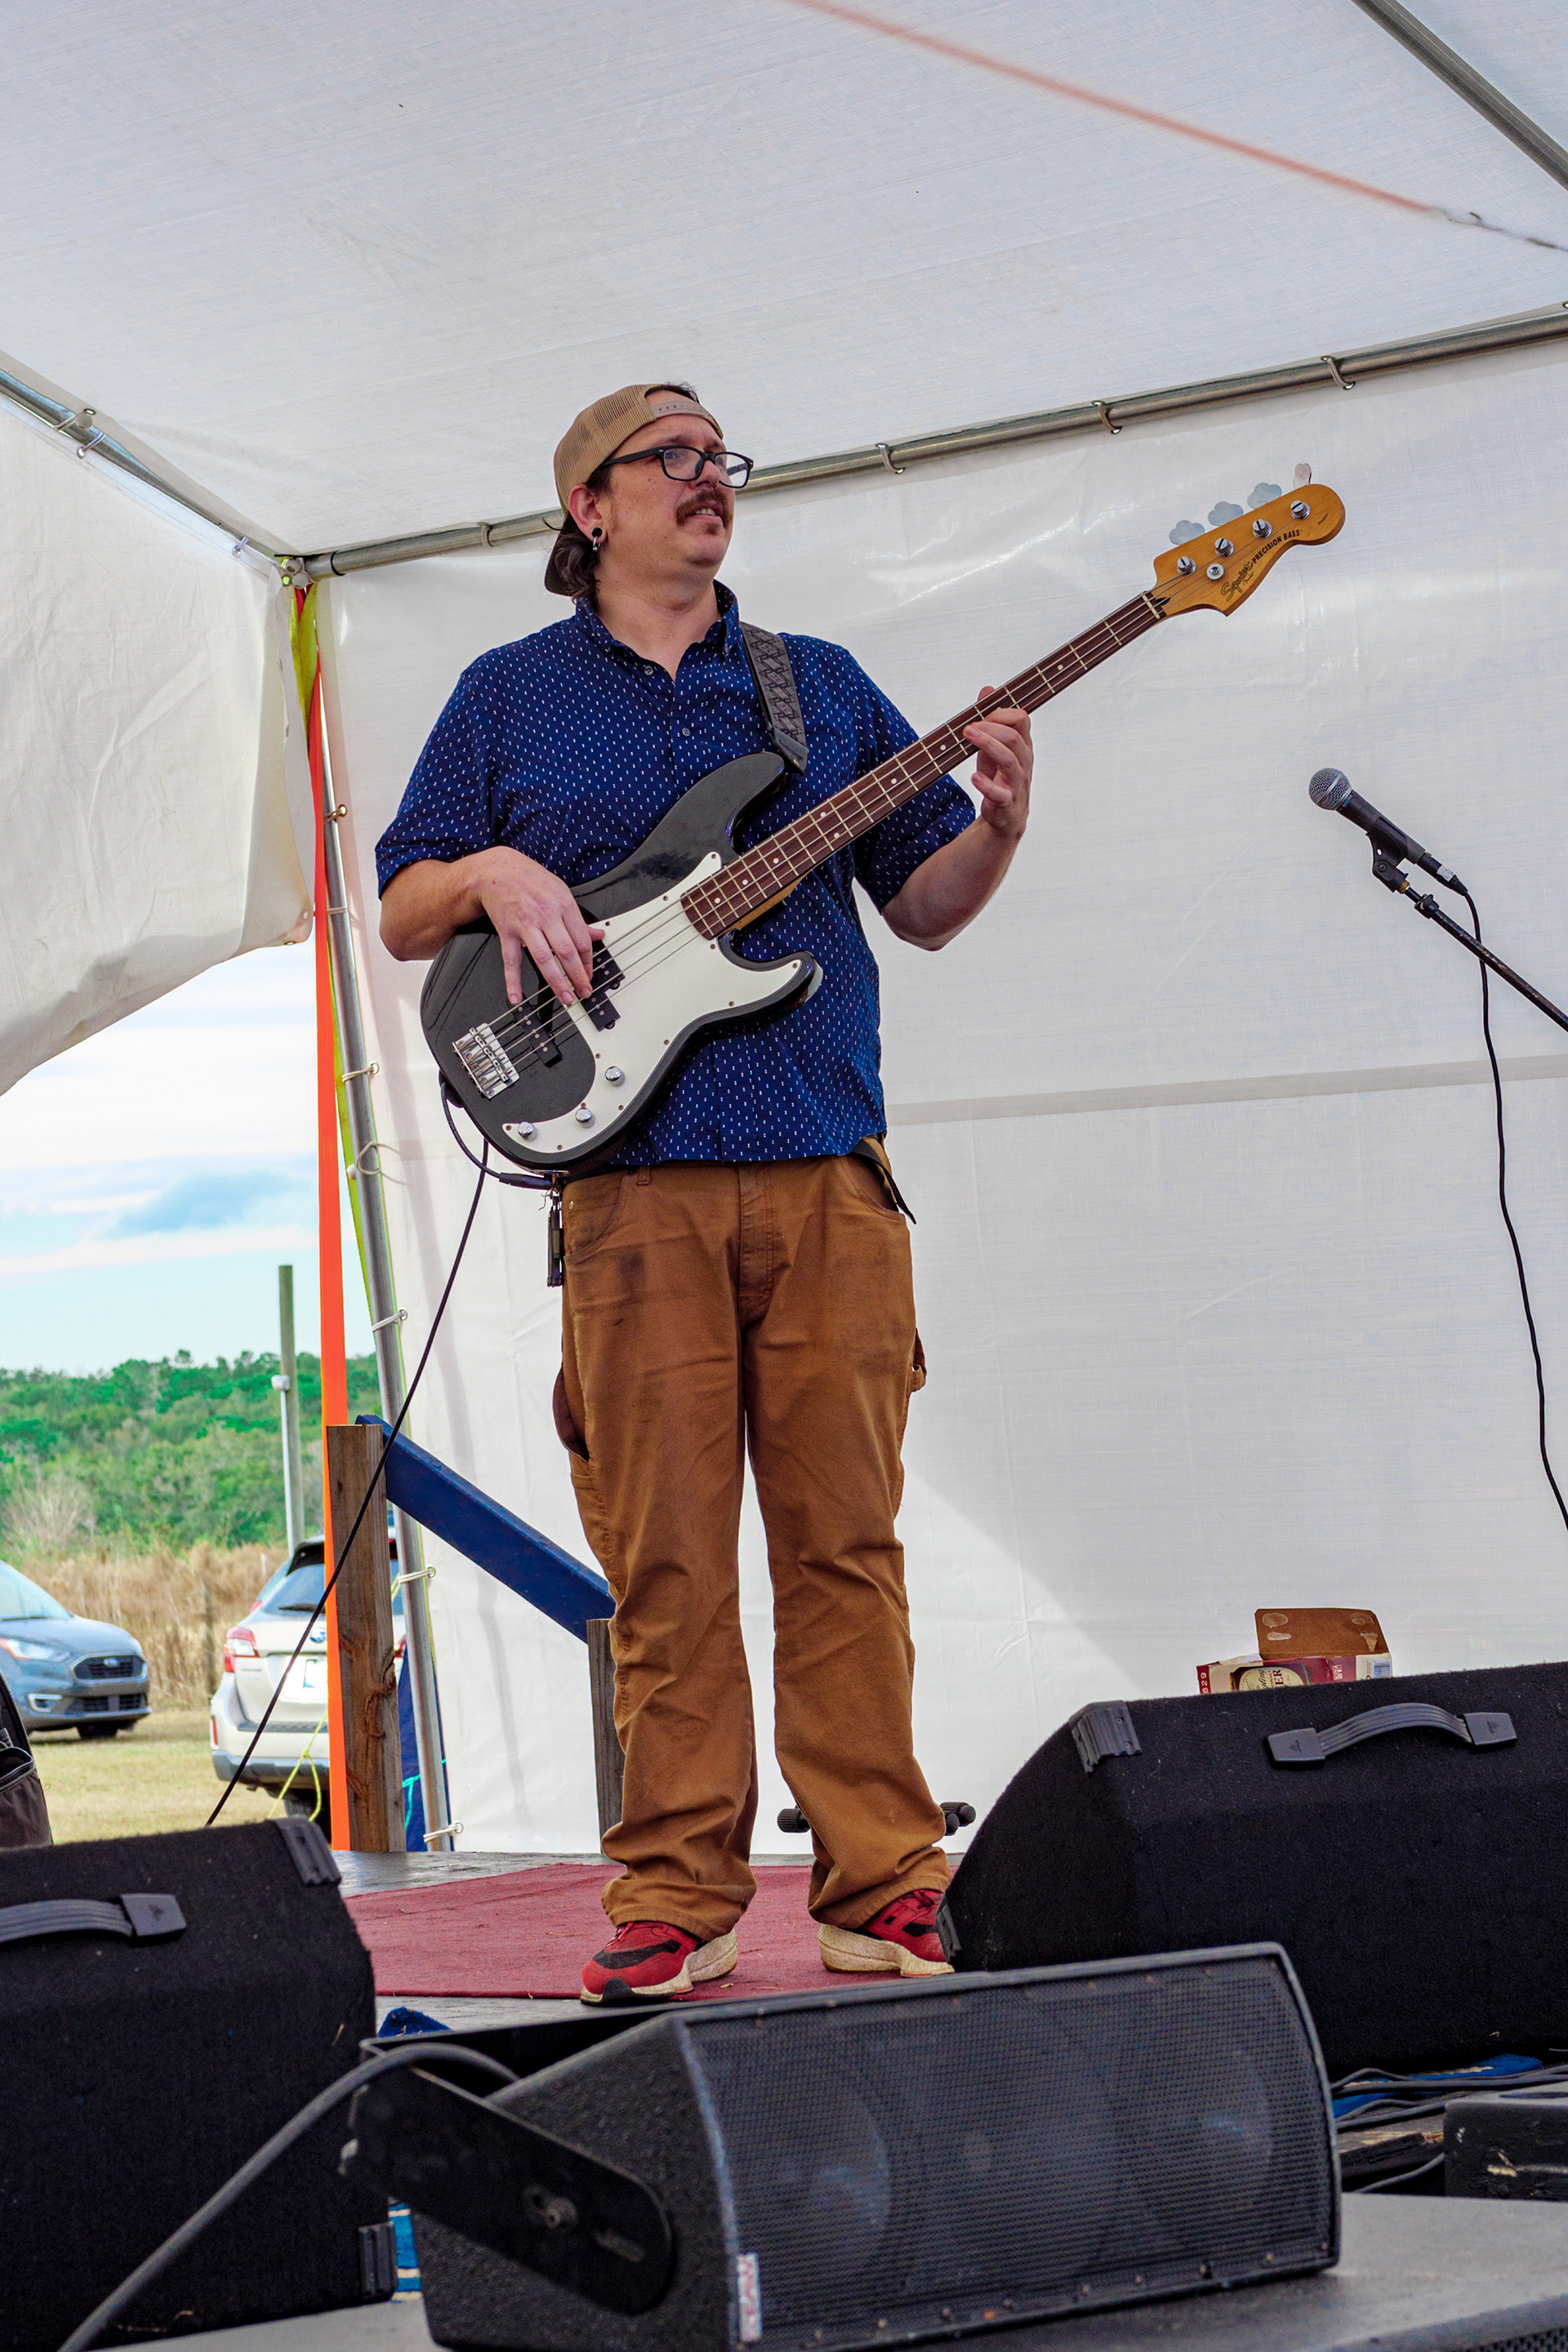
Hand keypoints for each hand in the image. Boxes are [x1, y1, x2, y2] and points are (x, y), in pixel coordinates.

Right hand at [474, 848, 602, 1007]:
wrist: (496, 870)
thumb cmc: (530, 880)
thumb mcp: (560, 892)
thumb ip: (578, 918)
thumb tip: (598, 934)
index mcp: (563, 905)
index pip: (582, 940)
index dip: (588, 961)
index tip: (589, 974)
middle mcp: (546, 915)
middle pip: (567, 952)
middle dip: (578, 976)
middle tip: (584, 991)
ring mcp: (525, 924)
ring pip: (544, 958)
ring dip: (557, 982)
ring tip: (565, 998)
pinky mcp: (507, 932)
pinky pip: (511, 960)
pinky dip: (512, 981)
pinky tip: (516, 997)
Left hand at [964, 689, 1032, 839]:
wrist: (1005, 816)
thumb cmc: (999, 777)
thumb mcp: (994, 746)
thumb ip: (991, 720)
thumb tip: (987, 689)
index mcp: (1023, 746)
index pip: (1021, 719)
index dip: (1001, 713)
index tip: (980, 715)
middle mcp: (1023, 762)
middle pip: (1014, 738)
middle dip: (991, 727)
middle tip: (968, 727)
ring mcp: (1016, 783)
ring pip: (1009, 761)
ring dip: (988, 745)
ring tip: (968, 735)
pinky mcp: (1006, 803)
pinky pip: (1000, 794)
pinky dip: (987, 785)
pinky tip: (974, 777)